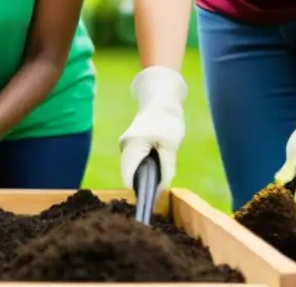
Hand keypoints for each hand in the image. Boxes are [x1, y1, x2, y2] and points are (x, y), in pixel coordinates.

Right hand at [119, 66, 186, 190]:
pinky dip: (143, 165)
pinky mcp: (130, 143)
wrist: (161, 100)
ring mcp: (125, 144)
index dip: (139, 190)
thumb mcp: (171, 146)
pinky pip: (134, 161)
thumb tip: (160, 190)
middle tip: (161, 181)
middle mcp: (124, 146)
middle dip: (142, 182)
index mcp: (132, 147)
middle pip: (128, 174)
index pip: (127, 177)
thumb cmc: (167, 121)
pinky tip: (156, 160)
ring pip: (131, 167)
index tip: (153, 195)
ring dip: (144, 172)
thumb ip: (166, 169)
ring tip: (160, 167)